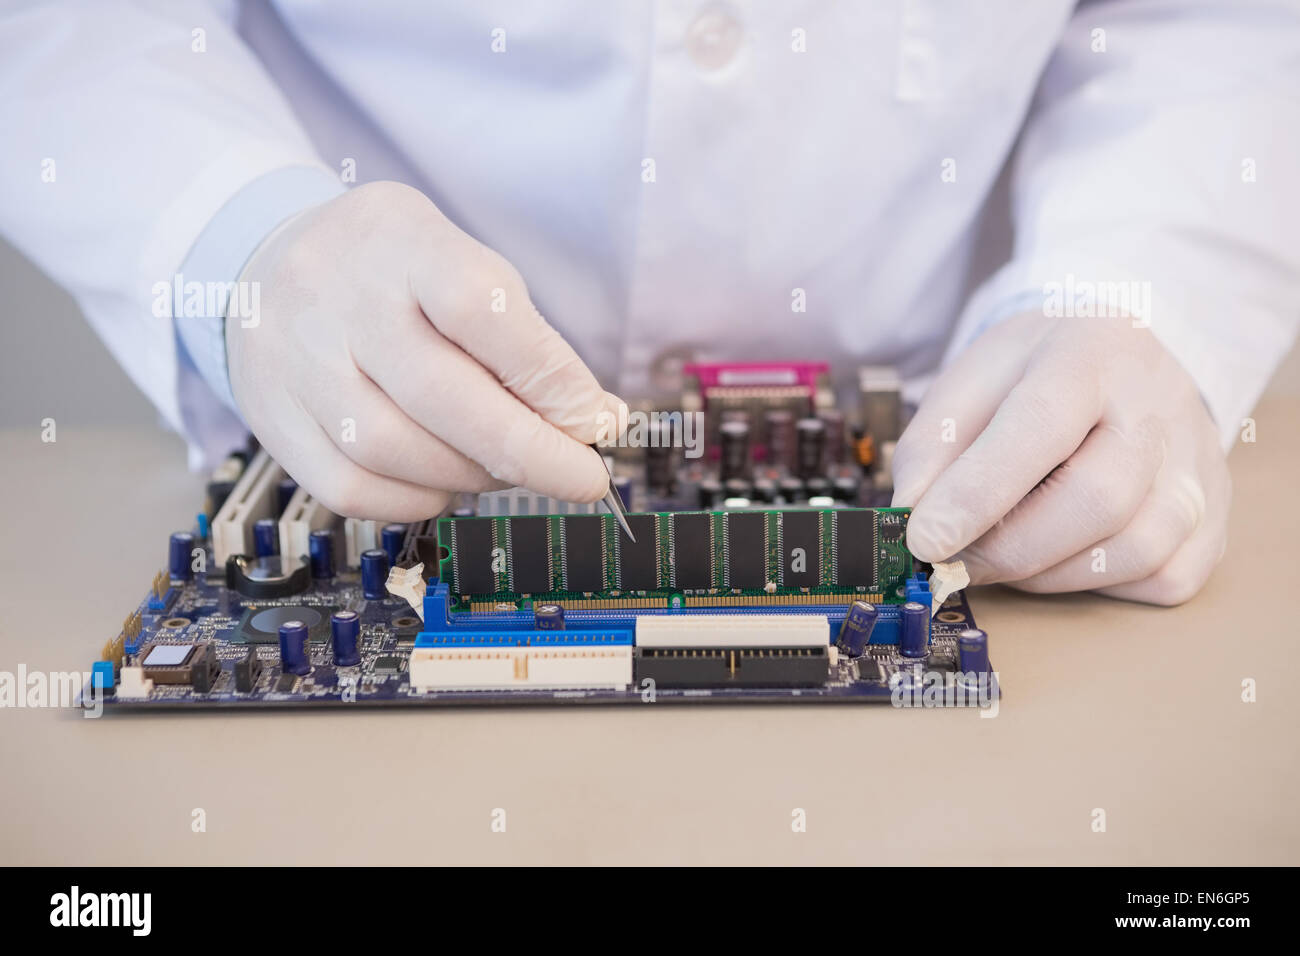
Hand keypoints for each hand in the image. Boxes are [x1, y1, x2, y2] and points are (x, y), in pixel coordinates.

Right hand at [226, 181, 620, 520]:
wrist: (263, 267)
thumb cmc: (393, 274)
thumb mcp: (461, 265)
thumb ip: (526, 339)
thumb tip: (594, 422)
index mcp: (399, 238)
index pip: (479, 307)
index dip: (548, 377)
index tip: (595, 423)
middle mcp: (336, 295)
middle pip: (439, 393)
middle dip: (528, 451)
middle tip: (580, 477)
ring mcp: (295, 359)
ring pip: (393, 450)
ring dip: (472, 477)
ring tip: (506, 469)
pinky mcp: (273, 418)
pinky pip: (351, 488)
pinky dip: (416, 501)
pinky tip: (445, 485)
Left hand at [892, 313, 1230, 604]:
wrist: (1120, 356)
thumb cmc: (1035, 375)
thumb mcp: (969, 382)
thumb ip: (931, 446)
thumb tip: (912, 517)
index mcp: (1088, 355)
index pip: (1038, 427)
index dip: (979, 492)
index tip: (926, 540)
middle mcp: (1157, 406)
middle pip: (1097, 499)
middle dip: (1009, 547)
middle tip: (955, 558)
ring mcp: (1197, 463)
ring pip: (1135, 550)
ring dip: (1050, 572)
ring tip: (1006, 551)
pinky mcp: (1215, 513)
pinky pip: (1165, 578)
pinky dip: (1102, 585)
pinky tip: (1066, 554)